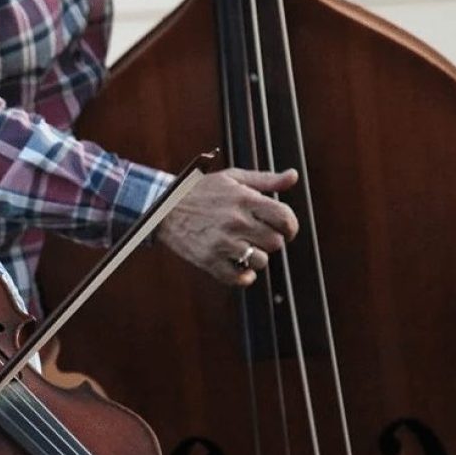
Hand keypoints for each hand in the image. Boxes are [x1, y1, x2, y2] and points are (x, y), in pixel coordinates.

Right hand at [155, 168, 299, 285]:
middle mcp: (236, 221)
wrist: (163, 207)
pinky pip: (239, 278)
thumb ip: (266, 179)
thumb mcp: (232, 178)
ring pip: (261, 261)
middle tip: (258, 238)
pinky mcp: (209, 259)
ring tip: (245, 249)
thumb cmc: (199, 191)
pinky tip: (240, 268)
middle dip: (271, 241)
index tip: (285, 230)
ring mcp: (222, 242)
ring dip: (257, 257)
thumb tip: (292, 176)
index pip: (285, 218)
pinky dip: (244, 277)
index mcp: (245, 199)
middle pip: (276, 242)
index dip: (290, 227)